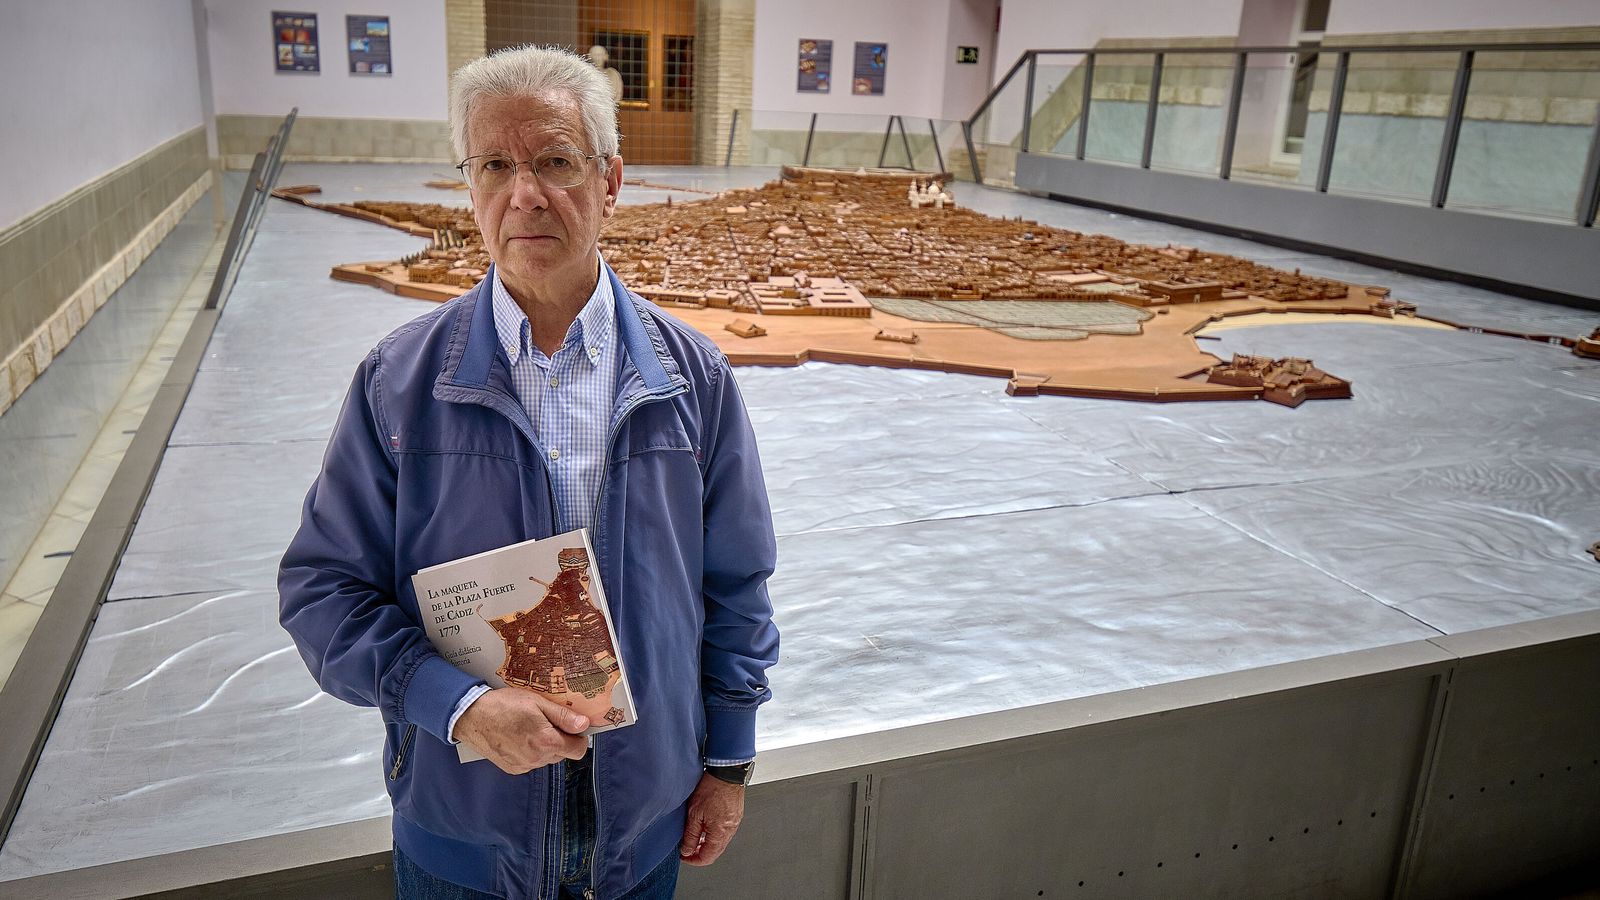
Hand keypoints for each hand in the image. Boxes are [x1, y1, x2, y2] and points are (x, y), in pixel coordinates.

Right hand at [452, 687, 588, 774]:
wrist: (471, 716)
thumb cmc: (503, 706)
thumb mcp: (537, 703)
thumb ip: (563, 717)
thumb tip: (584, 725)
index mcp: (545, 742)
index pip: (578, 750)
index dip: (578, 736)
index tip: (573, 725)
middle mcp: (536, 759)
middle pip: (563, 753)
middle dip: (560, 738)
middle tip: (546, 720)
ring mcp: (523, 766)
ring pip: (547, 758)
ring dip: (545, 745)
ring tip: (530, 727)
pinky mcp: (512, 768)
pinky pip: (532, 762)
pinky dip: (531, 751)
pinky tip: (520, 736)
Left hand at [678, 773, 744, 865]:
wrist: (726, 773)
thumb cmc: (712, 788)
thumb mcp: (694, 813)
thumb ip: (690, 835)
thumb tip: (686, 850)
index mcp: (720, 833)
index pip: (707, 858)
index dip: (693, 860)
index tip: (684, 856)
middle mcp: (730, 831)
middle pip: (715, 852)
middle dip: (700, 853)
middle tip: (687, 847)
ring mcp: (734, 823)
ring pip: (720, 843)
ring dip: (707, 843)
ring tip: (695, 835)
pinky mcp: (736, 816)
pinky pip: (725, 832)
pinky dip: (714, 834)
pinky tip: (706, 825)